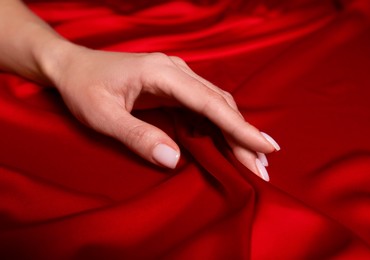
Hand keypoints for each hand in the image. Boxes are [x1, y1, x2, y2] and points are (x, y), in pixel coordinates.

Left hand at [49, 44, 279, 179]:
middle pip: (220, 105)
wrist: (72, 67)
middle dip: (243, 136)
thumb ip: (137, 136)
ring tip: (254, 159)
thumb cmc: (83, 88)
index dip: (239, 127)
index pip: (210, 102)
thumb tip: (173, 160)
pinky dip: (218, 128)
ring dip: (235, 133)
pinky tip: (227, 145)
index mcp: (162, 73)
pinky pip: (202, 110)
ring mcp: (176, 79)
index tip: (264, 146)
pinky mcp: (172, 90)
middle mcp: (176, 72)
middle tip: (263, 166)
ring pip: (215, 106)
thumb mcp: (102, 115)